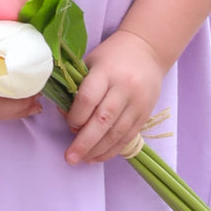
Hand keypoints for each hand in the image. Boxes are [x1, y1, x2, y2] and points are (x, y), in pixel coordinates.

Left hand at [64, 30, 165, 164]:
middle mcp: (124, 88)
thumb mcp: (91, 62)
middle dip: (85, 142)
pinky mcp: (145, 113)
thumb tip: (64, 114)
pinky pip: (128, 136)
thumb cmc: (111, 56)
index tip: (69, 124)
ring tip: (82, 160)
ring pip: (117, 132)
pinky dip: (113, 149)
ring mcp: (137, 102)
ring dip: (98, 150)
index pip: (89, 98)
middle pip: (103, 119)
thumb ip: (77, 86)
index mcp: (106, 72)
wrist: (147, 50)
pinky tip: (99, 156)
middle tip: (70, 158)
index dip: (76, 115)